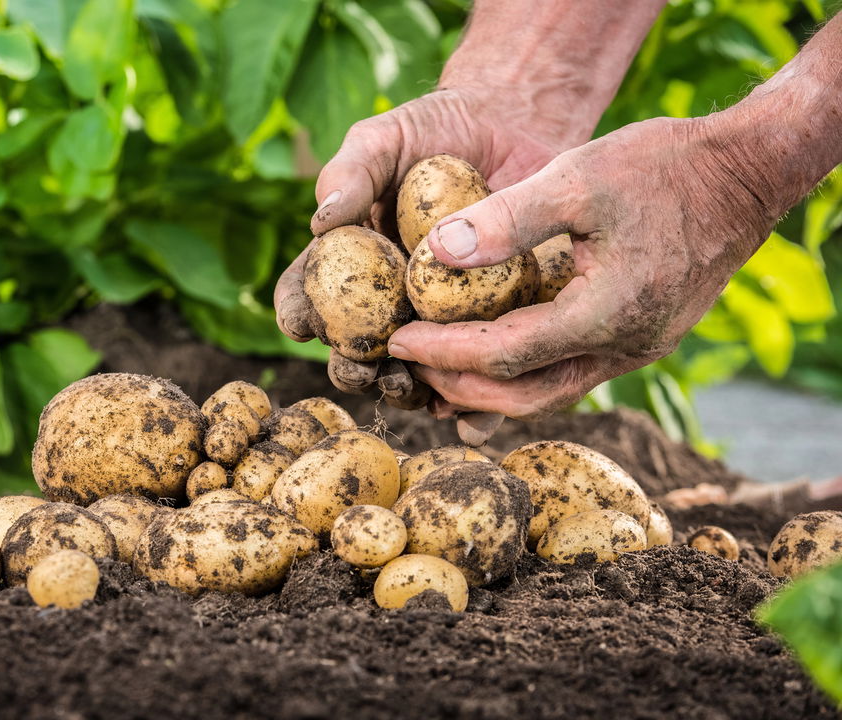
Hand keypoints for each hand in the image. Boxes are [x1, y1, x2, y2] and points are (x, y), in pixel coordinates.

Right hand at [275, 87, 577, 443]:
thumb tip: (321, 221)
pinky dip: (474, 406)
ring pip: (412, 373)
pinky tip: (471, 416)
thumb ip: (350, 173)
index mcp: (347, 264)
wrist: (514, 125)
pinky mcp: (492, 326)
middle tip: (361, 365)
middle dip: (351, 368)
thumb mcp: (384, 138)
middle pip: (354, 350)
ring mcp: (439, 319)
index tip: (302, 322)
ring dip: (406, 391)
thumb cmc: (433, 129)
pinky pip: (478, 375)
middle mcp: (386, 301)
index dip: (298, 314)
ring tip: (412, 386)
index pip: (307, 297)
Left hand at [389, 115, 776, 418]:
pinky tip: (485, 360)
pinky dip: (520, 374)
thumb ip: (509, 217)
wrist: (745, 174)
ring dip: (487, 389)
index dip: (443, 352)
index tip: (395, 339)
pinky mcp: (639, 340)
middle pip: (522, 395)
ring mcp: (636, 350)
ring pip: (547, 393)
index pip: (504, 355)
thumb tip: (437, 253)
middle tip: (405, 361)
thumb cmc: (665, 166)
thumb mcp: (580, 176)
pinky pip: (568, 373)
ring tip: (433, 370)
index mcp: (607, 314)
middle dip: (457, 384)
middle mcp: (624, 348)